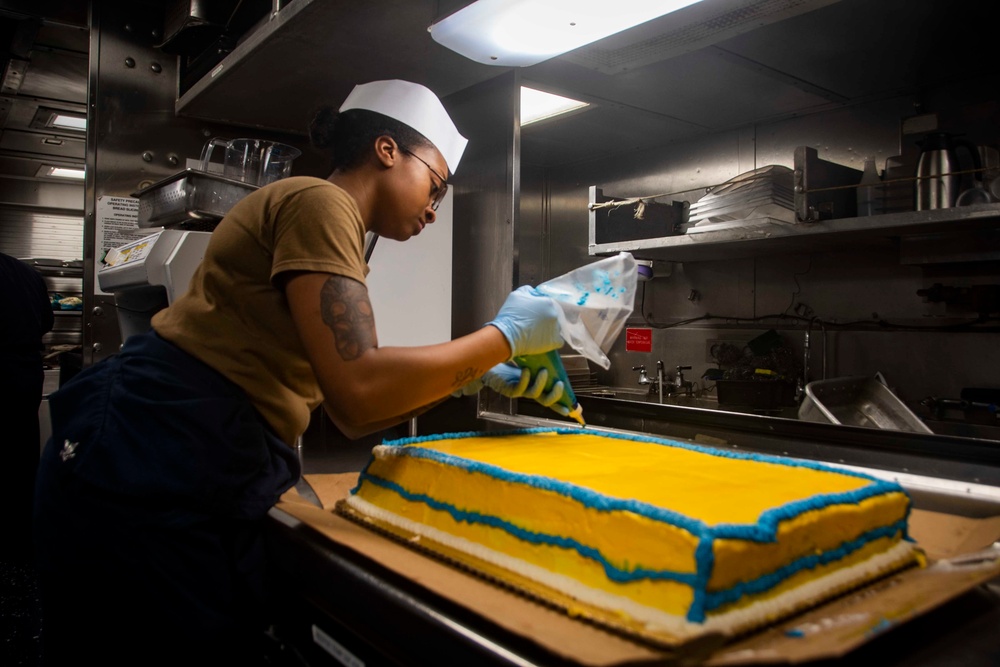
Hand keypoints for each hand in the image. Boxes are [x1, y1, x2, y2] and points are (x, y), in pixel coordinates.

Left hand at [453, 363, 569, 416]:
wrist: (488, 358)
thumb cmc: (509, 357)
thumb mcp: (528, 357)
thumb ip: (539, 357)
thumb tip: (554, 347)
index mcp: (534, 385)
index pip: (550, 396)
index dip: (560, 404)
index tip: (571, 408)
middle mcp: (528, 390)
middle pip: (544, 401)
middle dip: (554, 395)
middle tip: (559, 384)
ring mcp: (518, 391)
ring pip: (533, 395)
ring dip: (540, 384)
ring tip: (543, 372)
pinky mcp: (507, 390)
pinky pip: (519, 389)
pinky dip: (525, 380)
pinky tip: (526, 371)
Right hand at [487, 286, 562, 358]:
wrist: (507, 335)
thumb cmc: (511, 315)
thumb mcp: (516, 295)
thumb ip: (528, 291)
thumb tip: (533, 292)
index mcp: (548, 302)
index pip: (548, 304)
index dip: (540, 309)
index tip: (532, 314)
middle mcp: (554, 314)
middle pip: (553, 315)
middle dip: (545, 319)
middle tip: (533, 324)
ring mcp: (556, 329)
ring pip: (556, 328)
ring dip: (548, 329)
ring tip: (536, 333)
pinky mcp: (554, 341)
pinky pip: (557, 341)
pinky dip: (551, 340)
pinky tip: (542, 340)